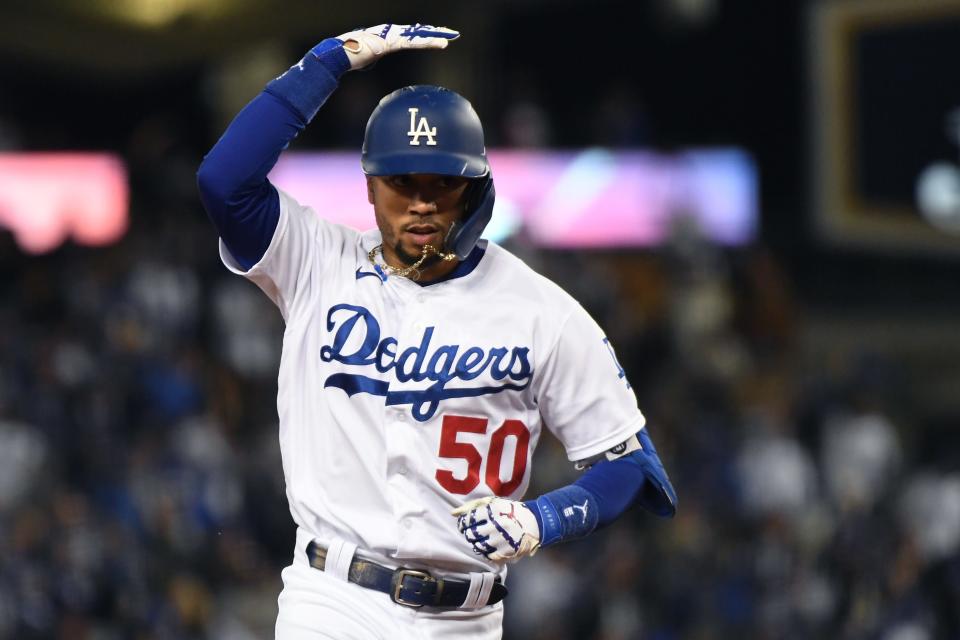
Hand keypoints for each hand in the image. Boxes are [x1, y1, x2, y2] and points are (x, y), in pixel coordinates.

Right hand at [337, 24, 458, 69]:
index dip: (422, 34)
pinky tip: (441, 44)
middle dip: (433, 32)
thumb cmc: (348, 56)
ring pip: (418, 35)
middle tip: (449, 33)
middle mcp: (390, 31)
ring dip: (435, 36)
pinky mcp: (392, 42)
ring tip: (450, 36)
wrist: (339, 54)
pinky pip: (414, 42)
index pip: (408, 34)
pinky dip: (428, 43)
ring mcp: (391, 35)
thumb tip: (367, 62)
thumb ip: (370, 56)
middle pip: (416, 32)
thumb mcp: (364, 57)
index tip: (434, 34)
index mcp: (385, 35)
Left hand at [452, 497, 540, 562]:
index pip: (468, 519)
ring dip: (477, 543)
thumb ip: (471, 506)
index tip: (465, 524)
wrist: (534, 522)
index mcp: (492, 511)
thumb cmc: (509, 511)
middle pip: (471, 534)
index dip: (463, 523)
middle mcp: (496, 525)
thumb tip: (453, 513)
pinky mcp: (506, 551)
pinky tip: (491, 545)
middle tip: (473, 532)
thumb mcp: (492, 503)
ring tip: (482, 538)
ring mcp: (501, 540)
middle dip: (469, 534)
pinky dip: (487, 552)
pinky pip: (489, 555)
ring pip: (478, 546)